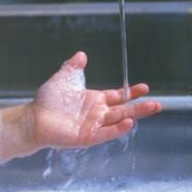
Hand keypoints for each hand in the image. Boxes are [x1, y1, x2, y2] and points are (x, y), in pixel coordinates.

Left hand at [27, 51, 160, 149]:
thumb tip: (82, 54)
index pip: (117, 97)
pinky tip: (129, 123)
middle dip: (140, 106)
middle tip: (158, 104)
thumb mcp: (63, 79)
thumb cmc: (47, 101)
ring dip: (135, 115)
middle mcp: (97, 114)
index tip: (145, 88)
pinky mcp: (88, 137)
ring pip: (119, 120)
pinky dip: (118, 129)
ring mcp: (94, 126)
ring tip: (152, 109)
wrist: (34, 118)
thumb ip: (74, 68)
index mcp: (94, 100)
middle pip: (123, 109)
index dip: (130, 93)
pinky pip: (106, 133)